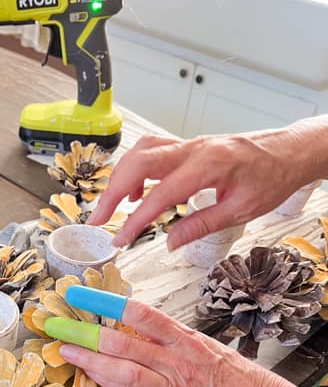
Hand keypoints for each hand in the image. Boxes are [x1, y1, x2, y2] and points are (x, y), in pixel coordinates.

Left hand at [58, 299, 311, 386]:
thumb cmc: (239, 384)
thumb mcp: (207, 351)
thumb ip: (172, 344)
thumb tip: (138, 335)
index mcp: (186, 339)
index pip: (140, 313)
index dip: (106, 303)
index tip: (82, 295)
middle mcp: (176, 359)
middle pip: (122, 339)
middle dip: (86, 332)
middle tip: (60, 325)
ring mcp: (171, 384)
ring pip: (122, 367)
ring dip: (89, 359)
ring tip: (67, 351)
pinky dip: (108, 384)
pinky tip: (90, 377)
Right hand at [89, 120, 327, 249]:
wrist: (288, 152)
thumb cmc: (271, 177)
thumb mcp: (240, 210)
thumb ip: (200, 225)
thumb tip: (170, 242)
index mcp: (209, 165)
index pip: (160, 194)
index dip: (136, 219)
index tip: (120, 239)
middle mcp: (194, 149)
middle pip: (138, 163)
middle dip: (112, 192)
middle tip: (98, 220)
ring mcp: (189, 144)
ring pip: (140, 152)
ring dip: (120, 178)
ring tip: (112, 207)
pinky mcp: (188, 147)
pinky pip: (152, 151)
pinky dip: (136, 170)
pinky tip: (137, 193)